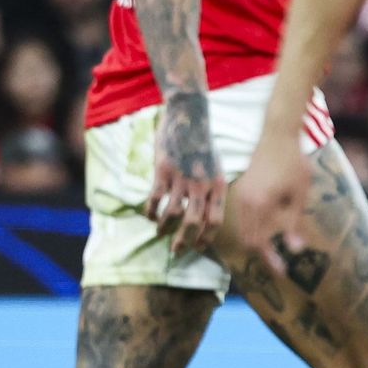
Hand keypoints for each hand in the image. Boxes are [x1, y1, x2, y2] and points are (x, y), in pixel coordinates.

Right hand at [148, 91, 226, 253]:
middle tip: (176, 250)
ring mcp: (182, 178)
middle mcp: (203, 185)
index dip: (207, 238)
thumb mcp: (217, 168)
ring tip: (160, 233)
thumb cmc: (203, 145)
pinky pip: (156, 197)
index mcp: (219, 186)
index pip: (216, 221)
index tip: (199, 247)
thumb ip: (213, 190)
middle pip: (195, 223)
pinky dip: (151, 210)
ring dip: (165, 227)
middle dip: (185, 240)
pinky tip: (149, 215)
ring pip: (174, 213)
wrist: (189, 117)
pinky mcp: (164, 170)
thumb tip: (208, 215)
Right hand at [233, 129, 309, 277]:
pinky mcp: (241, 190)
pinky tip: (267, 233)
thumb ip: (294, 224)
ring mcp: (240, 196)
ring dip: (256, 243)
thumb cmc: (294, 164)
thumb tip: (295, 250)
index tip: (282, 272)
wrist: (277, 136)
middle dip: (263, 256)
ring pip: (243, 230)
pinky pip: (242, 218)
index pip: (259, 243)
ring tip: (274, 253)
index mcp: (259, 205)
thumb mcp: (299, 196)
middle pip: (248, 240)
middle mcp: (245, 203)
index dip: (270, 260)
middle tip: (280, 267)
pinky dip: (252, 230)